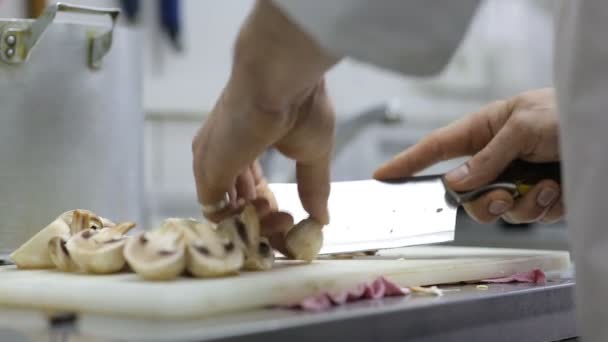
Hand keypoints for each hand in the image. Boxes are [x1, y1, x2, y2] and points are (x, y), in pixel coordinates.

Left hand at [192, 0, 336, 238]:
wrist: (281, 80)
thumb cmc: (300, 103)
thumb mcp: (313, 152)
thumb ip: (314, 186)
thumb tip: (322, 219)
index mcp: (242, 142)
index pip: (249, 186)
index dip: (269, 207)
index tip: (292, 220)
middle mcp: (220, 153)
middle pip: (236, 201)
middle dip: (265, 220)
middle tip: (289, 224)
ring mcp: (210, 161)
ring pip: (226, 210)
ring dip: (257, 225)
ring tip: (285, 219)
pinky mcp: (208, 170)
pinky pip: (216, 213)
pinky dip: (241, 225)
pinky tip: (266, 220)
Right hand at [374, 88, 562, 223]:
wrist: (606, 131)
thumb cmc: (565, 113)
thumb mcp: (523, 127)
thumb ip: (486, 157)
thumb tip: (453, 183)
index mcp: (483, 131)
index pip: (435, 149)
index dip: (407, 163)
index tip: (382, 177)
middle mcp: (493, 159)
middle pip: (465, 195)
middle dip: (483, 202)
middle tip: (504, 195)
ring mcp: (514, 179)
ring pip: (496, 211)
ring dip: (522, 205)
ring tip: (546, 185)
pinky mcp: (535, 196)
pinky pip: (526, 216)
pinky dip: (543, 207)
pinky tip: (559, 190)